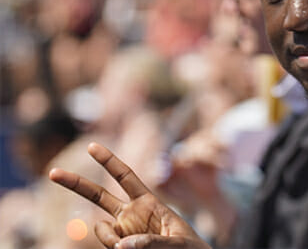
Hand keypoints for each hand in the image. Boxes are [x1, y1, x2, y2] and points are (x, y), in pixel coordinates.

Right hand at [49, 142, 211, 248]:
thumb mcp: (178, 241)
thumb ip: (152, 242)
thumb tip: (121, 245)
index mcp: (148, 203)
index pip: (125, 177)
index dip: (109, 161)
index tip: (92, 146)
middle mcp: (130, 215)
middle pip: (98, 196)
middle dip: (76, 184)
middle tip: (52, 172)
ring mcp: (121, 232)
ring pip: (101, 229)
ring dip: (110, 237)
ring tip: (131, 246)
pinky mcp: (117, 247)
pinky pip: (109, 243)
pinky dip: (114, 246)